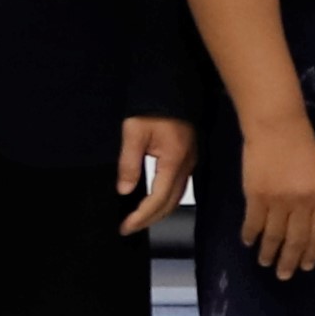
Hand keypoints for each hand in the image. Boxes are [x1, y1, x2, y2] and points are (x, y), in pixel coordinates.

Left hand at [116, 117, 191, 234]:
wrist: (171, 86)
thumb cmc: (152, 106)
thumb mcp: (133, 132)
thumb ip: (129, 163)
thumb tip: (124, 191)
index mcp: (173, 160)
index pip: (158, 198)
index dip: (142, 215)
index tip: (125, 226)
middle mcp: (186, 164)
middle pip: (171, 203)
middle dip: (150, 219)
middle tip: (128, 228)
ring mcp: (190, 161)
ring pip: (177, 197)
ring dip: (158, 212)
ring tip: (138, 220)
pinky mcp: (188, 157)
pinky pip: (179, 186)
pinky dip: (165, 200)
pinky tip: (152, 202)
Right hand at [238, 107, 314, 276]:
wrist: (277, 127)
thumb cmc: (302, 145)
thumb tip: (307, 224)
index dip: (311, 252)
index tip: (306, 266)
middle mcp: (302, 202)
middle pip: (296, 239)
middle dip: (290, 261)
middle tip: (284, 276)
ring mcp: (279, 200)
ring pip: (274, 235)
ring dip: (268, 252)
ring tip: (265, 262)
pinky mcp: (256, 196)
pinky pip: (254, 223)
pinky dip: (251, 235)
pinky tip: (249, 242)